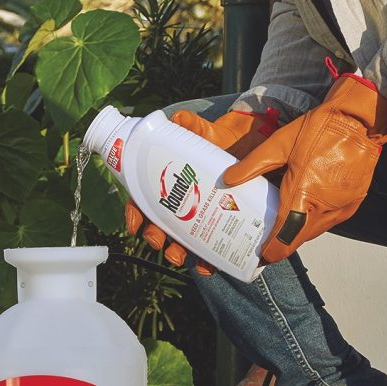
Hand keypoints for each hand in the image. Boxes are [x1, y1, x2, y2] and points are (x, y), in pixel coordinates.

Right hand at [120, 107, 283, 271]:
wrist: (251, 149)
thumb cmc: (221, 141)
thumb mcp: (204, 132)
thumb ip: (190, 125)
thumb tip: (177, 119)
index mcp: (167, 183)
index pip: (142, 200)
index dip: (134, 214)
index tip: (135, 224)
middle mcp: (179, 202)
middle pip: (158, 225)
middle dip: (154, 238)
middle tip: (159, 241)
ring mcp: (198, 216)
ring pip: (179, 241)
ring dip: (175, 253)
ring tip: (181, 257)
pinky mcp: (218, 226)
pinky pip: (208, 250)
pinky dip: (206, 262)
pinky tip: (208, 267)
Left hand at [220, 70, 386, 263]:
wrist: (358, 120)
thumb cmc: (319, 129)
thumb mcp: (279, 143)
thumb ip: (253, 165)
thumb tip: (229, 179)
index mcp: (303, 194)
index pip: (284, 237)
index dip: (271, 250)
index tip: (260, 254)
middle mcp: (325, 208)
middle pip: (298, 239)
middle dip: (282, 242)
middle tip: (266, 239)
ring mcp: (342, 208)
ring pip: (314, 231)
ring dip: (298, 230)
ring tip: (282, 223)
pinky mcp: (353, 204)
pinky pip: (329, 221)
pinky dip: (314, 219)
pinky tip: (304, 208)